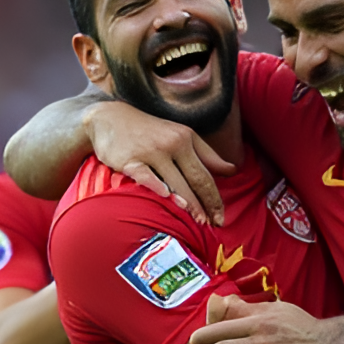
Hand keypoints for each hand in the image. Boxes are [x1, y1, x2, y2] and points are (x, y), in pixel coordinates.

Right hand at [85, 100, 234, 224]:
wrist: (109, 118)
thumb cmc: (151, 131)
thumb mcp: (181, 135)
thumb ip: (207, 154)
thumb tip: (233, 170)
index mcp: (186, 138)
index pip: (206, 174)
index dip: (215, 198)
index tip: (221, 217)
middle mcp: (171, 144)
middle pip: (195, 179)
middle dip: (206, 205)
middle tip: (213, 225)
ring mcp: (150, 152)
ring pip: (175, 182)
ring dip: (188, 204)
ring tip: (198, 221)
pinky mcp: (130, 160)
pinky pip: (147, 178)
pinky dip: (158, 188)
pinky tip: (168, 200)